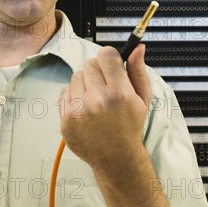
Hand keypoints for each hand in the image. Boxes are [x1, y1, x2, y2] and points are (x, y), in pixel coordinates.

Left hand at [59, 45, 151, 175]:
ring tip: (95, 100)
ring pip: (76, 76)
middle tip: (105, 87)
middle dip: (97, 71)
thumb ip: (138, 71)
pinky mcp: (66, 119)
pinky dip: (74, 97)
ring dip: (84, 84)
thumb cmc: (130, 127)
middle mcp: (98, 100)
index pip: (106, 55)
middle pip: (89, 63)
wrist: (116, 158)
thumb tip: (138, 48)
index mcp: (119, 93)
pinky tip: (85, 109)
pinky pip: (65, 91)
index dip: (109, 58)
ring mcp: (79, 110)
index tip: (111, 66)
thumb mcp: (142, 99)